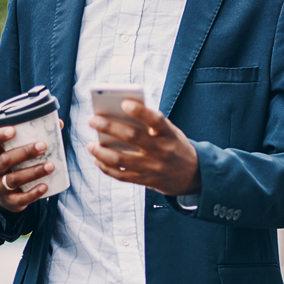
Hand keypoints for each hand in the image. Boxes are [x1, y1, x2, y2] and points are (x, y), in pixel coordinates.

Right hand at [0, 120, 63, 212]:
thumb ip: (35, 137)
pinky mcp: (9, 201)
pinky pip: (20, 199)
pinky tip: (45, 186)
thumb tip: (59, 123)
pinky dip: (33, 193)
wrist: (7, 195)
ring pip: (14, 179)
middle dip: (25, 152)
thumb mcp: (19, 151)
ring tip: (51, 166)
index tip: (13, 130)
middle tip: (43, 146)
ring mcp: (0, 186)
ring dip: (33, 172)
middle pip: (5, 160)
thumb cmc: (17, 164)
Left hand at [86, 100, 200, 194]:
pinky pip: (122, 176)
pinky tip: (97, 160)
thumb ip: (151, 124)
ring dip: (101, 152)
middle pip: (132, 137)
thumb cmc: (175, 145)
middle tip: (92, 120)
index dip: (140, 111)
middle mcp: (162, 150)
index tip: (124, 102)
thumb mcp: (171, 131)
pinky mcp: (146, 181)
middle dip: (109, 127)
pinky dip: (106, 168)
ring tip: (90, 144)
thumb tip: (119, 114)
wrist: (193, 174)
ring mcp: (154, 168)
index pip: (156, 120)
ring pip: (121, 160)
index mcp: (170, 134)